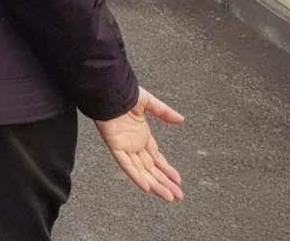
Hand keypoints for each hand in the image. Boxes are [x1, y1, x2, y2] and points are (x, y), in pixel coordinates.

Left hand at [96, 88, 185, 202]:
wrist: (108, 91)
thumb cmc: (123, 94)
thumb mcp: (149, 103)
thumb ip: (164, 112)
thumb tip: (181, 119)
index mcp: (142, 136)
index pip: (156, 158)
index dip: (167, 170)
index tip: (178, 180)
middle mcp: (134, 144)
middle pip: (151, 169)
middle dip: (165, 183)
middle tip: (178, 196)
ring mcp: (125, 146)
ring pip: (141, 171)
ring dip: (155, 184)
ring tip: (169, 197)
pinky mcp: (115, 146)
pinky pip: (126, 165)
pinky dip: (136, 176)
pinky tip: (146, 187)